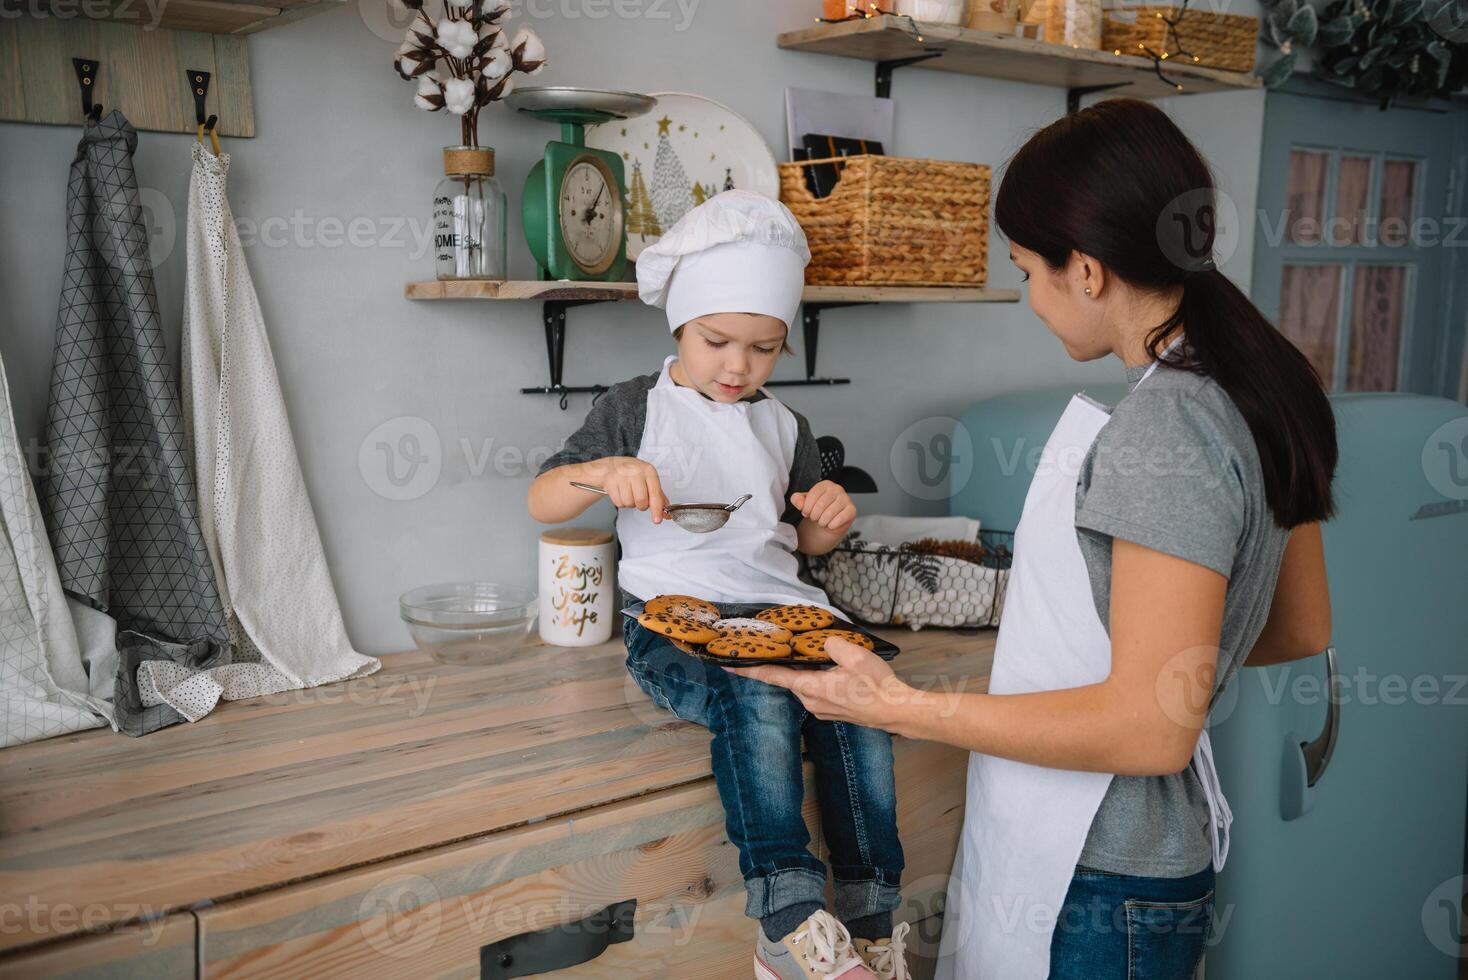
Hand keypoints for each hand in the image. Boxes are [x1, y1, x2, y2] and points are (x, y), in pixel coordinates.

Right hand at [580, 457, 668, 523]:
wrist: (612, 466)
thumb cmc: (633, 474)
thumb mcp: (648, 481)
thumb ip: (658, 497)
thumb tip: (666, 514)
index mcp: (648, 471)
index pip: (655, 494)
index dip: (657, 509)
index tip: (657, 519)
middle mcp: (636, 471)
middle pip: (641, 501)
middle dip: (641, 505)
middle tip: (639, 498)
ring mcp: (622, 475)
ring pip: (629, 503)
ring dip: (630, 503)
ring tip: (628, 493)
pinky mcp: (610, 481)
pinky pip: (618, 503)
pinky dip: (620, 502)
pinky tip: (621, 492)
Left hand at [728, 637, 911, 728]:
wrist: (895, 710)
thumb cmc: (876, 685)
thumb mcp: (854, 654)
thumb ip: (831, 644)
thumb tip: (824, 644)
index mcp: (810, 687)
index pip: (771, 676)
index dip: (747, 670)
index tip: (726, 665)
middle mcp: (811, 701)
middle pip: (790, 678)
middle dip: (787, 663)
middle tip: (787, 647)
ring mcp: (822, 709)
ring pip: (806, 684)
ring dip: (809, 672)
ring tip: (826, 659)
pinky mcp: (833, 711)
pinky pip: (819, 691)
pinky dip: (822, 680)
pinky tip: (838, 673)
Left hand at [791, 480, 855, 531]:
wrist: (828, 524)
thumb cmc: (818, 511)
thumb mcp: (805, 504)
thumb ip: (798, 500)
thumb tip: (798, 502)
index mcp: (825, 485)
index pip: (813, 495)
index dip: (806, 507)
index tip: (806, 512)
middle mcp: (837, 489)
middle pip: (820, 505)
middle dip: (814, 516)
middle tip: (815, 518)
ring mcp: (846, 499)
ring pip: (829, 514)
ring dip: (822, 522)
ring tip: (822, 521)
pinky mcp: (852, 510)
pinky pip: (839, 519)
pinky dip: (831, 525)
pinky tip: (830, 524)